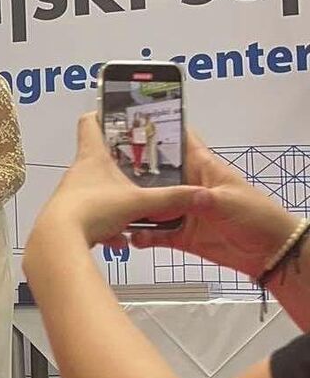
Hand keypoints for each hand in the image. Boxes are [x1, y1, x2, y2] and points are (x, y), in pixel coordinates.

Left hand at [30, 113, 202, 248]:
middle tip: (140, 171)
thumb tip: (198, 194)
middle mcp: (78, 173)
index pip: (90, 122)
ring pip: (98, 192)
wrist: (57, 242)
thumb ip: (171, 199)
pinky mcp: (69, 216)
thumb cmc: (90, 211)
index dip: (102, 114)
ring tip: (133, 214)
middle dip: (121, 166)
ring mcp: (71, 194)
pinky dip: (106, 226)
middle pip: (99, 159)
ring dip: (116, 202)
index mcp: (92, 157)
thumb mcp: (138, 202)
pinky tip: (117, 239)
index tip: (118, 116)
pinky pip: (92, 217)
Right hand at [129, 128, 297, 276]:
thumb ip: (202, 199)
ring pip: (150, 205)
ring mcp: (181, 212)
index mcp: (202, 168)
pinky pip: (153, 234)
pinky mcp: (179, 235)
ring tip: (116, 208)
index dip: (158, 131)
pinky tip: (132, 236)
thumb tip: (177, 197)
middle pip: (155, 175)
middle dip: (132, 172)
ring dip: (134, 208)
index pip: (179, 142)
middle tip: (106, 172)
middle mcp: (186, 188)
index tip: (130, 125)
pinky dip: (142, 235)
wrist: (269, 252)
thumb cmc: (257, 216)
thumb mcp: (230, 201)